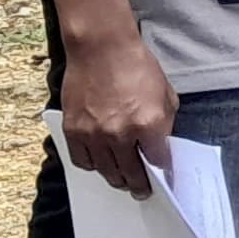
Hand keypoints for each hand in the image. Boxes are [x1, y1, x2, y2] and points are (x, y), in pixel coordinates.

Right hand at [61, 28, 175, 195]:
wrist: (101, 48)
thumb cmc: (136, 66)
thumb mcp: (165, 94)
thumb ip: (165, 124)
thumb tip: (161, 146)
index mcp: (149, 124)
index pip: (159, 161)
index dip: (164, 172)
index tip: (165, 179)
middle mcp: (120, 134)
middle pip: (131, 174)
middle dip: (139, 185)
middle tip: (141, 189)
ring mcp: (94, 134)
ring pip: (105, 171)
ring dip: (116, 178)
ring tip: (122, 178)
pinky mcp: (73, 130)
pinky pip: (82, 160)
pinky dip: (93, 165)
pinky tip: (100, 162)